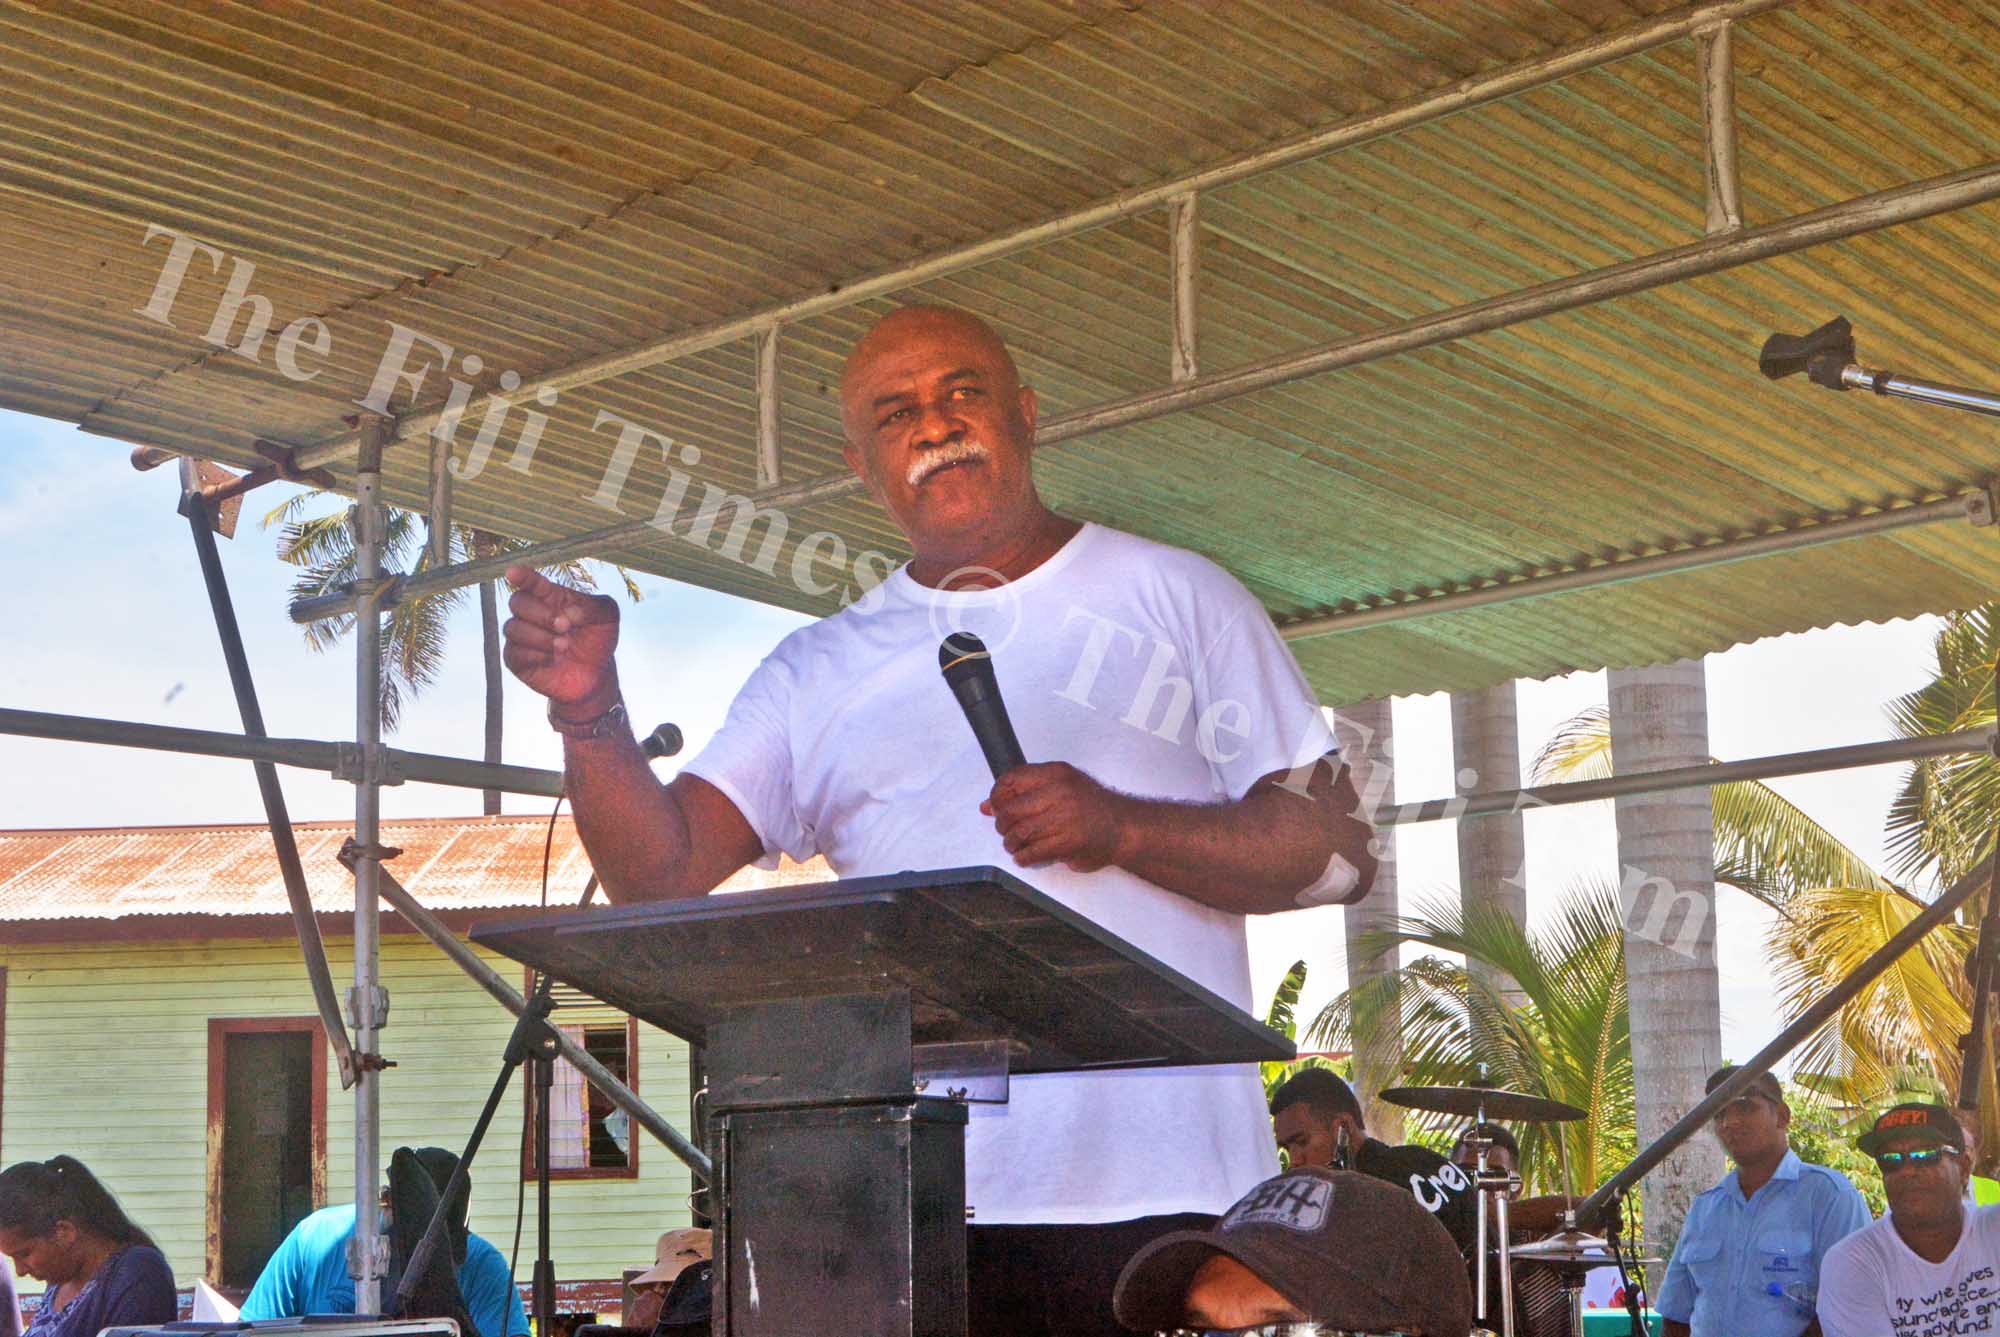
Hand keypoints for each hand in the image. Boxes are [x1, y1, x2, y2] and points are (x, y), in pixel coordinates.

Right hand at [502, 565, 620, 708]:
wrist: (596, 675)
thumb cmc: (598, 639)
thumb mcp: (607, 617)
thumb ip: (593, 606)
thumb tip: (568, 611)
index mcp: (550, 597)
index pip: (531, 582)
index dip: (522, 577)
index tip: (513, 573)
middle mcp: (531, 613)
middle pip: (517, 602)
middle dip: (540, 614)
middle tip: (565, 626)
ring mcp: (521, 636)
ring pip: (513, 628)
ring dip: (540, 637)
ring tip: (565, 646)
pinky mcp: (516, 660)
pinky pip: (514, 653)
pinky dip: (535, 655)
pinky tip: (553, 659)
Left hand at [980, 762, 1133, 871]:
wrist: (1123, 826)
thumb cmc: (1092, 806)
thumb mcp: (1062, 786)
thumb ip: (1026, 792)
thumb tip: (989, 805)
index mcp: (1056, 774)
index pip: (1012, 779)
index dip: (998, 795)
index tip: (996, 805)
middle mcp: (1059, 793)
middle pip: (1011, 809)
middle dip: (1003, 824)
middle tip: (1006, 829)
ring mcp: (1064, 818)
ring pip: (1019, 833)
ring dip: (1012, 843)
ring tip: (1015, 845)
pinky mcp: (1067, 843)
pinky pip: (1033, 852)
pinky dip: (1023, 857)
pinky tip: (1025, 856)